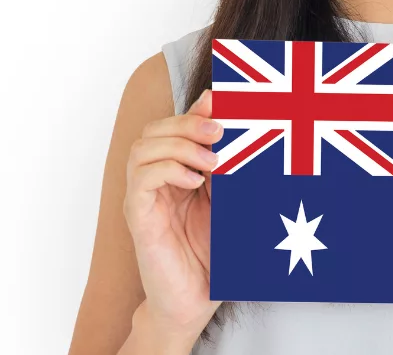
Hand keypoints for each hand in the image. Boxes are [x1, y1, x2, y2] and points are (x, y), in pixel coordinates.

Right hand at [123, 89, 221, 344]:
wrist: (198, 299)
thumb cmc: (217, 251)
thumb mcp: (231, 202)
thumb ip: (230, 169)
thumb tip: (243, 131)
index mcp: (179, 170)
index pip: (176, 125)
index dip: (195, 110)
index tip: (224, 103)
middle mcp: (157, 179)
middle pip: (155, 129)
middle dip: (187, 122)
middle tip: (220, 131)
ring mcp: (145, 197)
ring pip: (143, 148)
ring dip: (179, 145)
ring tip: (212, 161)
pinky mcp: (139, 217)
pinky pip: (140, 180)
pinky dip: (166, 170)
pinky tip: (193, 181)